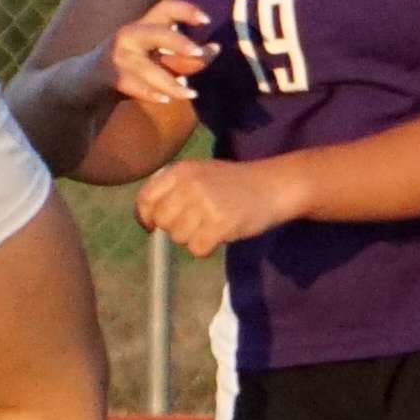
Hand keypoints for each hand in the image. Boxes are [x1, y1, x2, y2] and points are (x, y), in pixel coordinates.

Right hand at [106, 0, 214, 110]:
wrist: (84, 79)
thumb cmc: (128, 65)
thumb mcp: (153, 55)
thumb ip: (181, 54)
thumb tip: (214, 50)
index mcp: (143, 25)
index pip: (165, 8)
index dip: (186, 10)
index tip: (207, 20)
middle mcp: (129, 36)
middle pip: (156, 33)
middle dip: (178, 42)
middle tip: (200, 53)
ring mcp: (118, 56)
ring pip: (147, 67)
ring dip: (170, 80)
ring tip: (191, 93)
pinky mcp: (110, 76)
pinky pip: (132, 84)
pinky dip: (149, 92)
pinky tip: (165, 100)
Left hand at [136, 158, 297, 257]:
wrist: (274, 185)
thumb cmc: (232, 184)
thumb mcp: (198, 174)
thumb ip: (171, 191)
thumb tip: (146, 221)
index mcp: (180, 170)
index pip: (145, 199)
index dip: (146, 217)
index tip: (153, 226)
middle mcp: (189, 184)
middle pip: (162, 222)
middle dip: (176, 227)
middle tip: (198, 221)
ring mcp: (205, 203)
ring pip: (179, 238)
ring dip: (194, 237)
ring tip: (215, 222)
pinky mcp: (220, 224)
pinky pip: (197, 249)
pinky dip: (208, 248)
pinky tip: (222, 233)